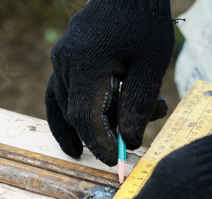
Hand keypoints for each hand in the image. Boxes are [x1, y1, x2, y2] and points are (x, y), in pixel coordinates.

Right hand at [45, 0, 173, 165]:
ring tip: (78, 153)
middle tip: (118, 150)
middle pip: (75, 113)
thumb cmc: (144, 24)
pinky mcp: (64, 60)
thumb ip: (138, 105)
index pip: (86, 116)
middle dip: (96, 135)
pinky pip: (61, 93)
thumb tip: (129, 141)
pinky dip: (68, 113)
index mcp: (86, 64)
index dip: (100, 143)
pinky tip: (73, 131)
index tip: (115, 161)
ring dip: (76, 129)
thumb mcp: (150, 65)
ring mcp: (61, 61)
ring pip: (63, 105)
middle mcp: (65, 63)